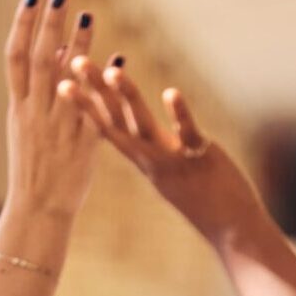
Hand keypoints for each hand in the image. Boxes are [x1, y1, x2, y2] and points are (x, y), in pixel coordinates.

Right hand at [1, 0, 101, 221]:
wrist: (39, 209)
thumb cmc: (33, 168)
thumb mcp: (27, 127)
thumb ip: (40, 93)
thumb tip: (54, 55)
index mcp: (18, 108)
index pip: (14, 58)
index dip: (21, 26)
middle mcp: (36, 113)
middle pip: (40, 60)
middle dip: (49, 26)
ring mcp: (59, 128)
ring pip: (67, 80)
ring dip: (78, 46)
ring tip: (88, 16)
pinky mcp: (83, 144)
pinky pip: (98, 108)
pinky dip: (108, 83)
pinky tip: (121, 60)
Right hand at [59, 67, 261, 246]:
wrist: (234, 234)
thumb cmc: (206, 202)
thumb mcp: (170, 175)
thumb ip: (153, 152)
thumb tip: (140, 135)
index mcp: (145, 163)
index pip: (108, 130)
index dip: (85, 106)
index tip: (61, 81)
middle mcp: (153, 162)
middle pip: (117, 122)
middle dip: (94, 92)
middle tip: (74, 61)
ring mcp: (175, 161)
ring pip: (144, 127)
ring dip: (127, 97)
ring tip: (112, 71)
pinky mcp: (202, 159)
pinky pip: (188, 133)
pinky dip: (179, 113)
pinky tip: (171, 92)